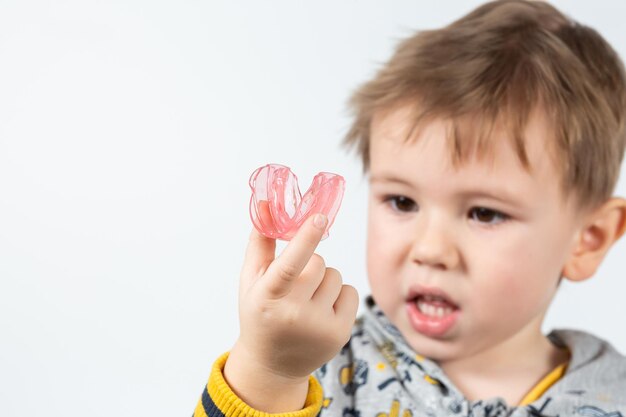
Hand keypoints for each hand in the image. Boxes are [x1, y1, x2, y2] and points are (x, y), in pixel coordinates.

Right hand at [223, 206, 358, 411]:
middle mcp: (293, 314)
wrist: (272, 365)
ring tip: (308, 299)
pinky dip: (339, 295)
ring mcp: (319, 326)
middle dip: (310, 263)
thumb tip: (266, 203)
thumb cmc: (260, 313)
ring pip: (336, 276)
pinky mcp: (341, 333)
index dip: (305, 238)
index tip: (319, 217)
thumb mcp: (251, 280)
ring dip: (324, 279)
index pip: (289, 265)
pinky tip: (322, 310)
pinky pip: (351, 292)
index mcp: (268, 297)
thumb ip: (261, 241)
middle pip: (318, 263)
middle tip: (297, 281)